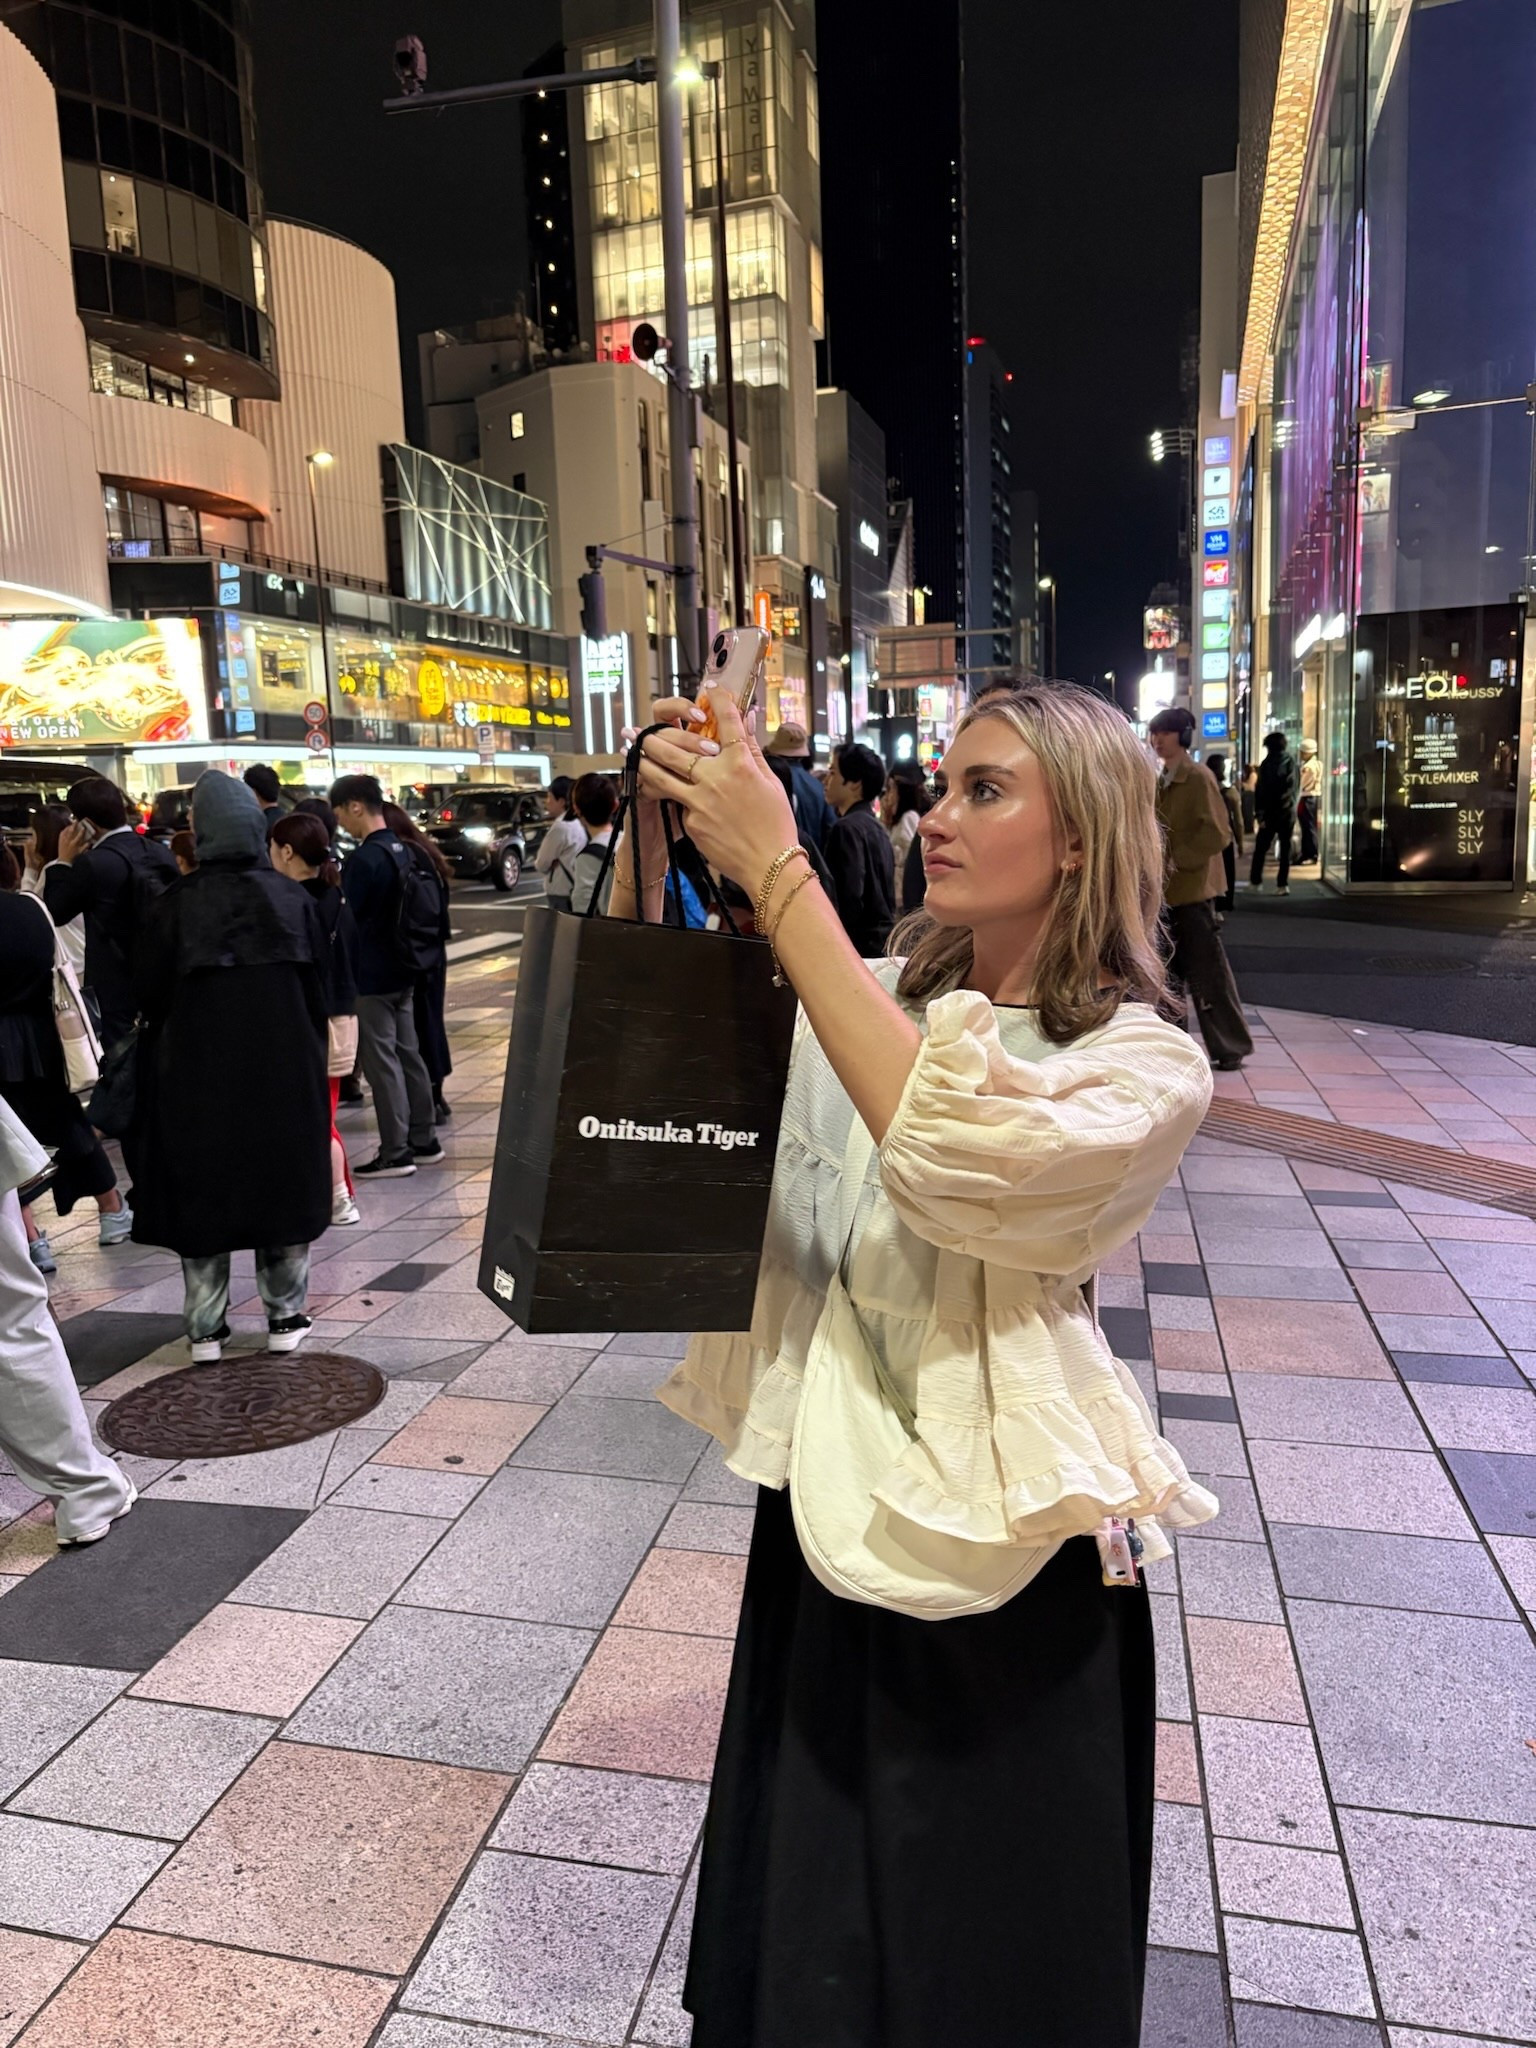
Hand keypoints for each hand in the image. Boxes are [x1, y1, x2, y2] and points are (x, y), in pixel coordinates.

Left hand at [58, 822, 91, 863]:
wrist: (64, 861)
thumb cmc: (73, 857)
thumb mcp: (81, 852)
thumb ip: (85, 847)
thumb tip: (89, 842)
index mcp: (74, 844)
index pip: (79, 835)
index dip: (82, 831)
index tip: (84, 827)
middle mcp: (68, 841)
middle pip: (71, 831)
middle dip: (74, 825)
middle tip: (76, 821)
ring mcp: (63, 841)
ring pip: (66, 831)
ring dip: (69, 826)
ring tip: (71, 823)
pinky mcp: (60, 841)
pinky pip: (61, 834)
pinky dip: (64, 830)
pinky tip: (65, 828)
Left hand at [637, 690, 797, 897]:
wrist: (768, 865)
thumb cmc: (776, 824)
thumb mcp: (771, 782)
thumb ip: (754, 750)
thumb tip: (748, 719)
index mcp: (742, 764)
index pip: (727, 722)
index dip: (718, 701)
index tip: (711, 689)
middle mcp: (717, 778)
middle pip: (676, 747)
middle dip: (653, 736)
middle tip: (637, 730)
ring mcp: (700, 800)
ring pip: (661, 774)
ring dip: (643, 761)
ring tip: (630, 752)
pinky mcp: (691, 821)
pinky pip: (677, 802)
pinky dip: (667, 794)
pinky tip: (653, 789)